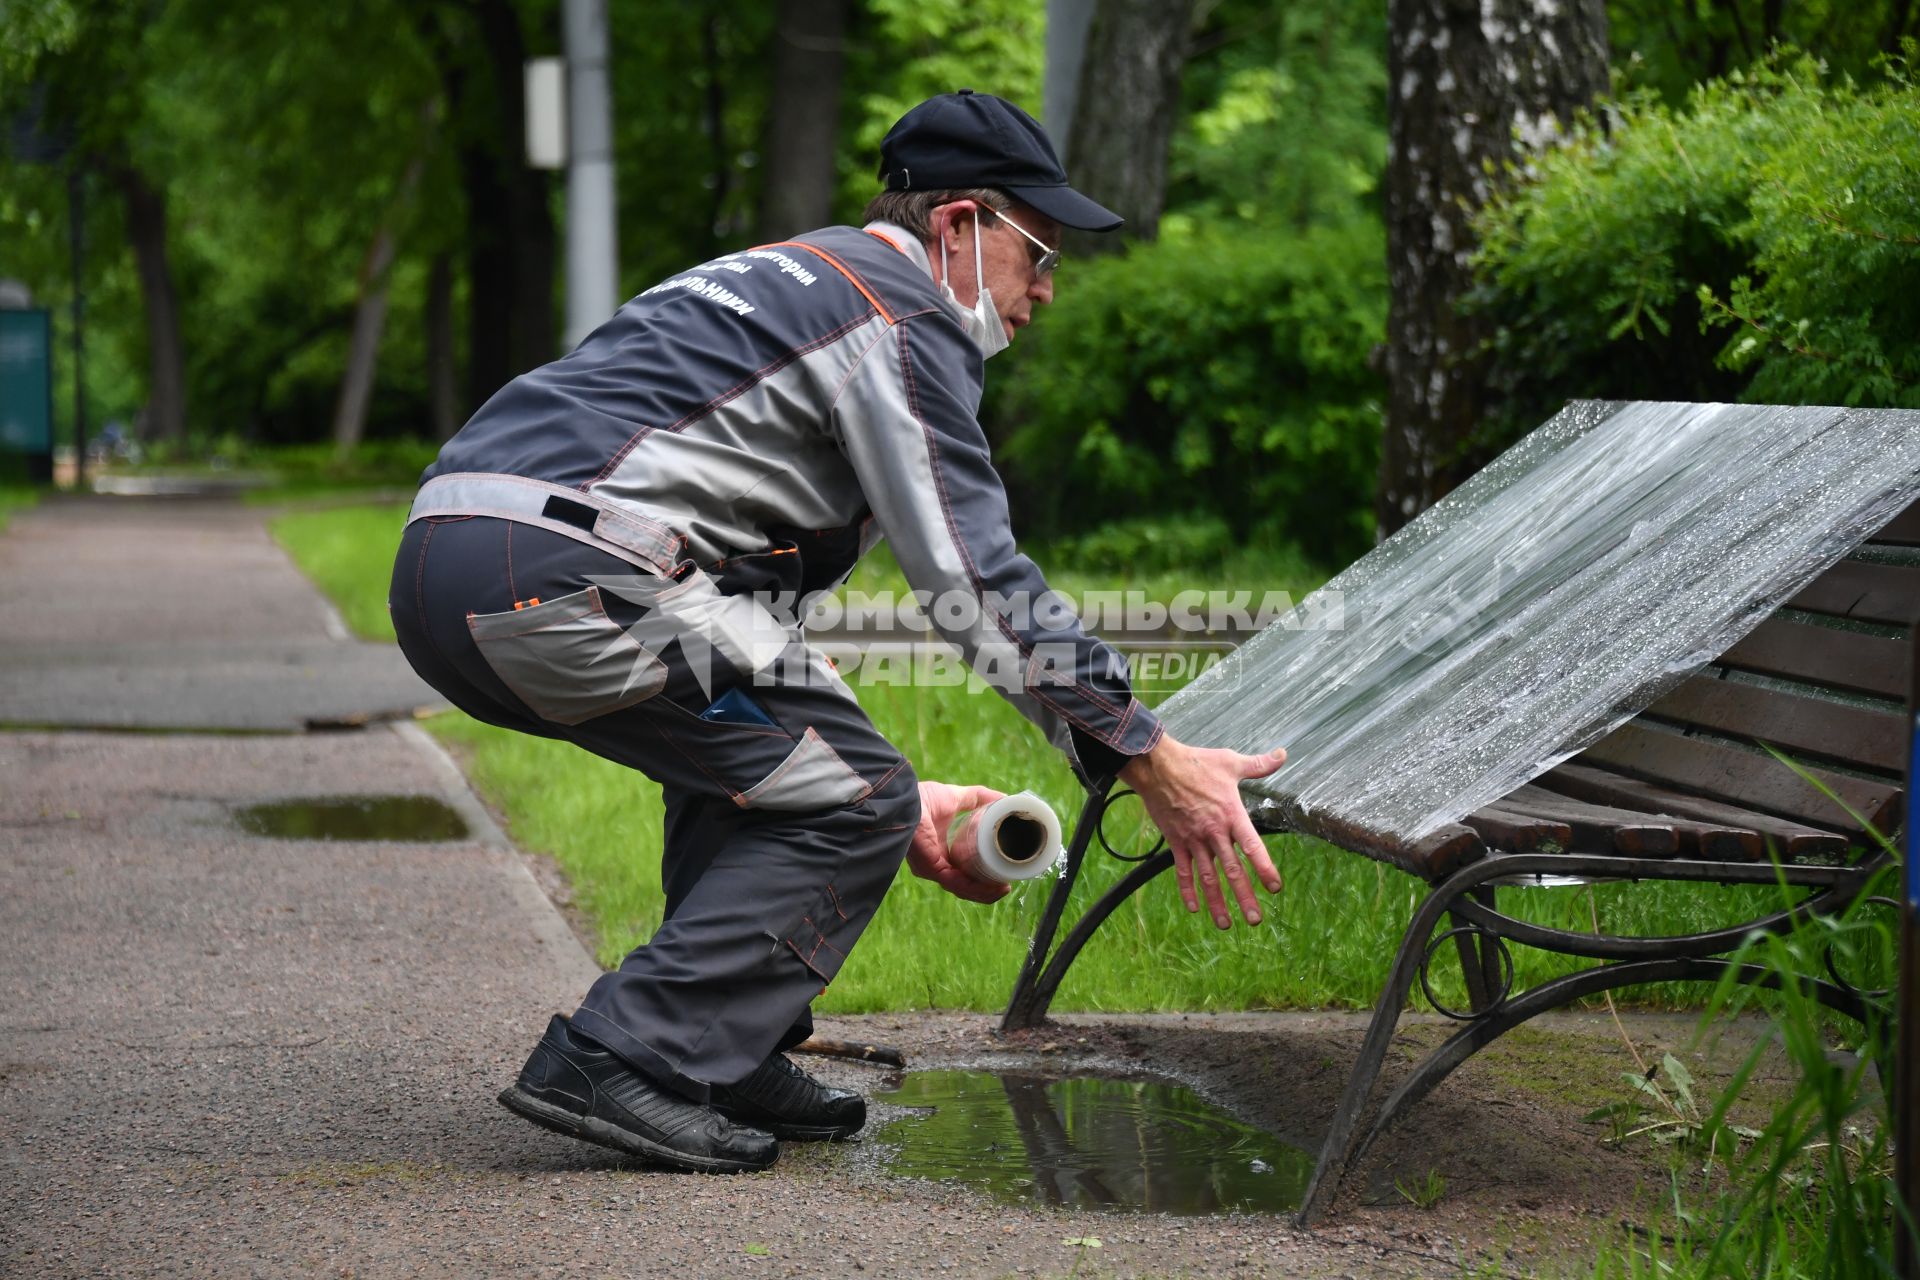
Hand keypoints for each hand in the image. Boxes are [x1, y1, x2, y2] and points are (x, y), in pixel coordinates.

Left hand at [909, 781, 1011, 903]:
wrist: (907, 798)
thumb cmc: (924, 798)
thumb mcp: (957, 797)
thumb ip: (978, 797)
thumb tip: (1003, 798)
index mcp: (939, 851)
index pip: (962, 871)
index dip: (982, 875)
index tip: (1002, 873)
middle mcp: (934, 865)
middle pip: (964, 885)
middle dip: (986, 889)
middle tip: (1006, 885)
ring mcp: (932, 869)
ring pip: (962, 889)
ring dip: (985, 892)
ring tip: (1004, 889)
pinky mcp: (932, 868)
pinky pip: (957, 884)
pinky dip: (976, 887)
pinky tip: (992, 887)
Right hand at [1118, 734, 1285, 928]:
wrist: (1157, 766)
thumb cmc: (1196, 762)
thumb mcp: (1230, 762)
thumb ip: (1259, 764)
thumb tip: (1282, 754)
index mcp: (1231, 814)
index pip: (1253, 847)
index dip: (1265, 869)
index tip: (1275, 887)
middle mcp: (1214, 832)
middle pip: (1232, 870)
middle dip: (1244, 896)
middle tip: (1255, 918)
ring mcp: (1193, 839)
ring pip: (1208, 876)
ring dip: (1217, 902)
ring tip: (1226, 924)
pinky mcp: (1176, 841)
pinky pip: (1182, 870)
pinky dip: (1188, 889)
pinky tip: (1194, 907)